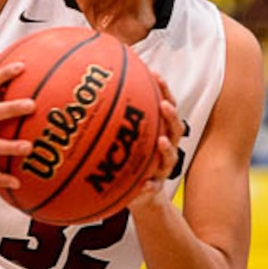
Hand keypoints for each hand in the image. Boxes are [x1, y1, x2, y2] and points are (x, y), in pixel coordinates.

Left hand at [129, 73, 184, 211]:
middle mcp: (166, 147)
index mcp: (160, 130)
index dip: (164, 91)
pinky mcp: (155, 188)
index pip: (166, 106)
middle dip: (171, 115)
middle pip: (175, 129)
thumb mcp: (125, 135)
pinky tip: (145, 185)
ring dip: (167, 149)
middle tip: (164, 104)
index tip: (155, 74)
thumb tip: (92, 86)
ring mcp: (163, 168)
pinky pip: (154, 188)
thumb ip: (116, 115)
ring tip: (161, 141)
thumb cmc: (130, 157)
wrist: (139, 194)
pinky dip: (151, 186)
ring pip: (171, 157)